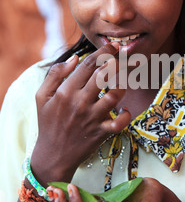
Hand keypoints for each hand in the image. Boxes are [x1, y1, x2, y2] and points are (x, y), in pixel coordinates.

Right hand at [31, 43, 130, 185]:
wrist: (53, 154)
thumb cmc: (48, 122)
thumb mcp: (42, 96)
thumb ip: (55, 74)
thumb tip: (75, 58)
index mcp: (66, 92)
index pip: (88, 65)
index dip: (103, 52)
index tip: (112, 47)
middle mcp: (80, 103)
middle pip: (104, 75)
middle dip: (117, 62)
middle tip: (124, 57)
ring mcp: (92, 118)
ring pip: (114, 95)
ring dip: (122, 85)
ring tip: (123, 82)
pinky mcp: (101, 132)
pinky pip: (120, 122)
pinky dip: (125, 114)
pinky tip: (123, 109)